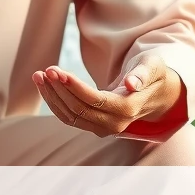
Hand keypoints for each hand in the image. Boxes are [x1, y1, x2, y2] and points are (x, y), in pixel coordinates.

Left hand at [32, 54, 184, 136]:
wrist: (156, 91)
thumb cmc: (153, 73)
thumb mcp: (152, 66)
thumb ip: (143, 74)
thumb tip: (131, 83)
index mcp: (129, 108)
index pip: (94, 100)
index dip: (73, 86)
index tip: (56, 70)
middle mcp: (115, 123)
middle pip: (79, 109)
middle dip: (59, 89)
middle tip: (46, 69)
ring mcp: (104, 127)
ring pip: (70, 116)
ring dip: (52, 96)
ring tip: (39, 75)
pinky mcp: (94, 124)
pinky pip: (69, 117)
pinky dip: (54, 102)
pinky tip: (44, 84)